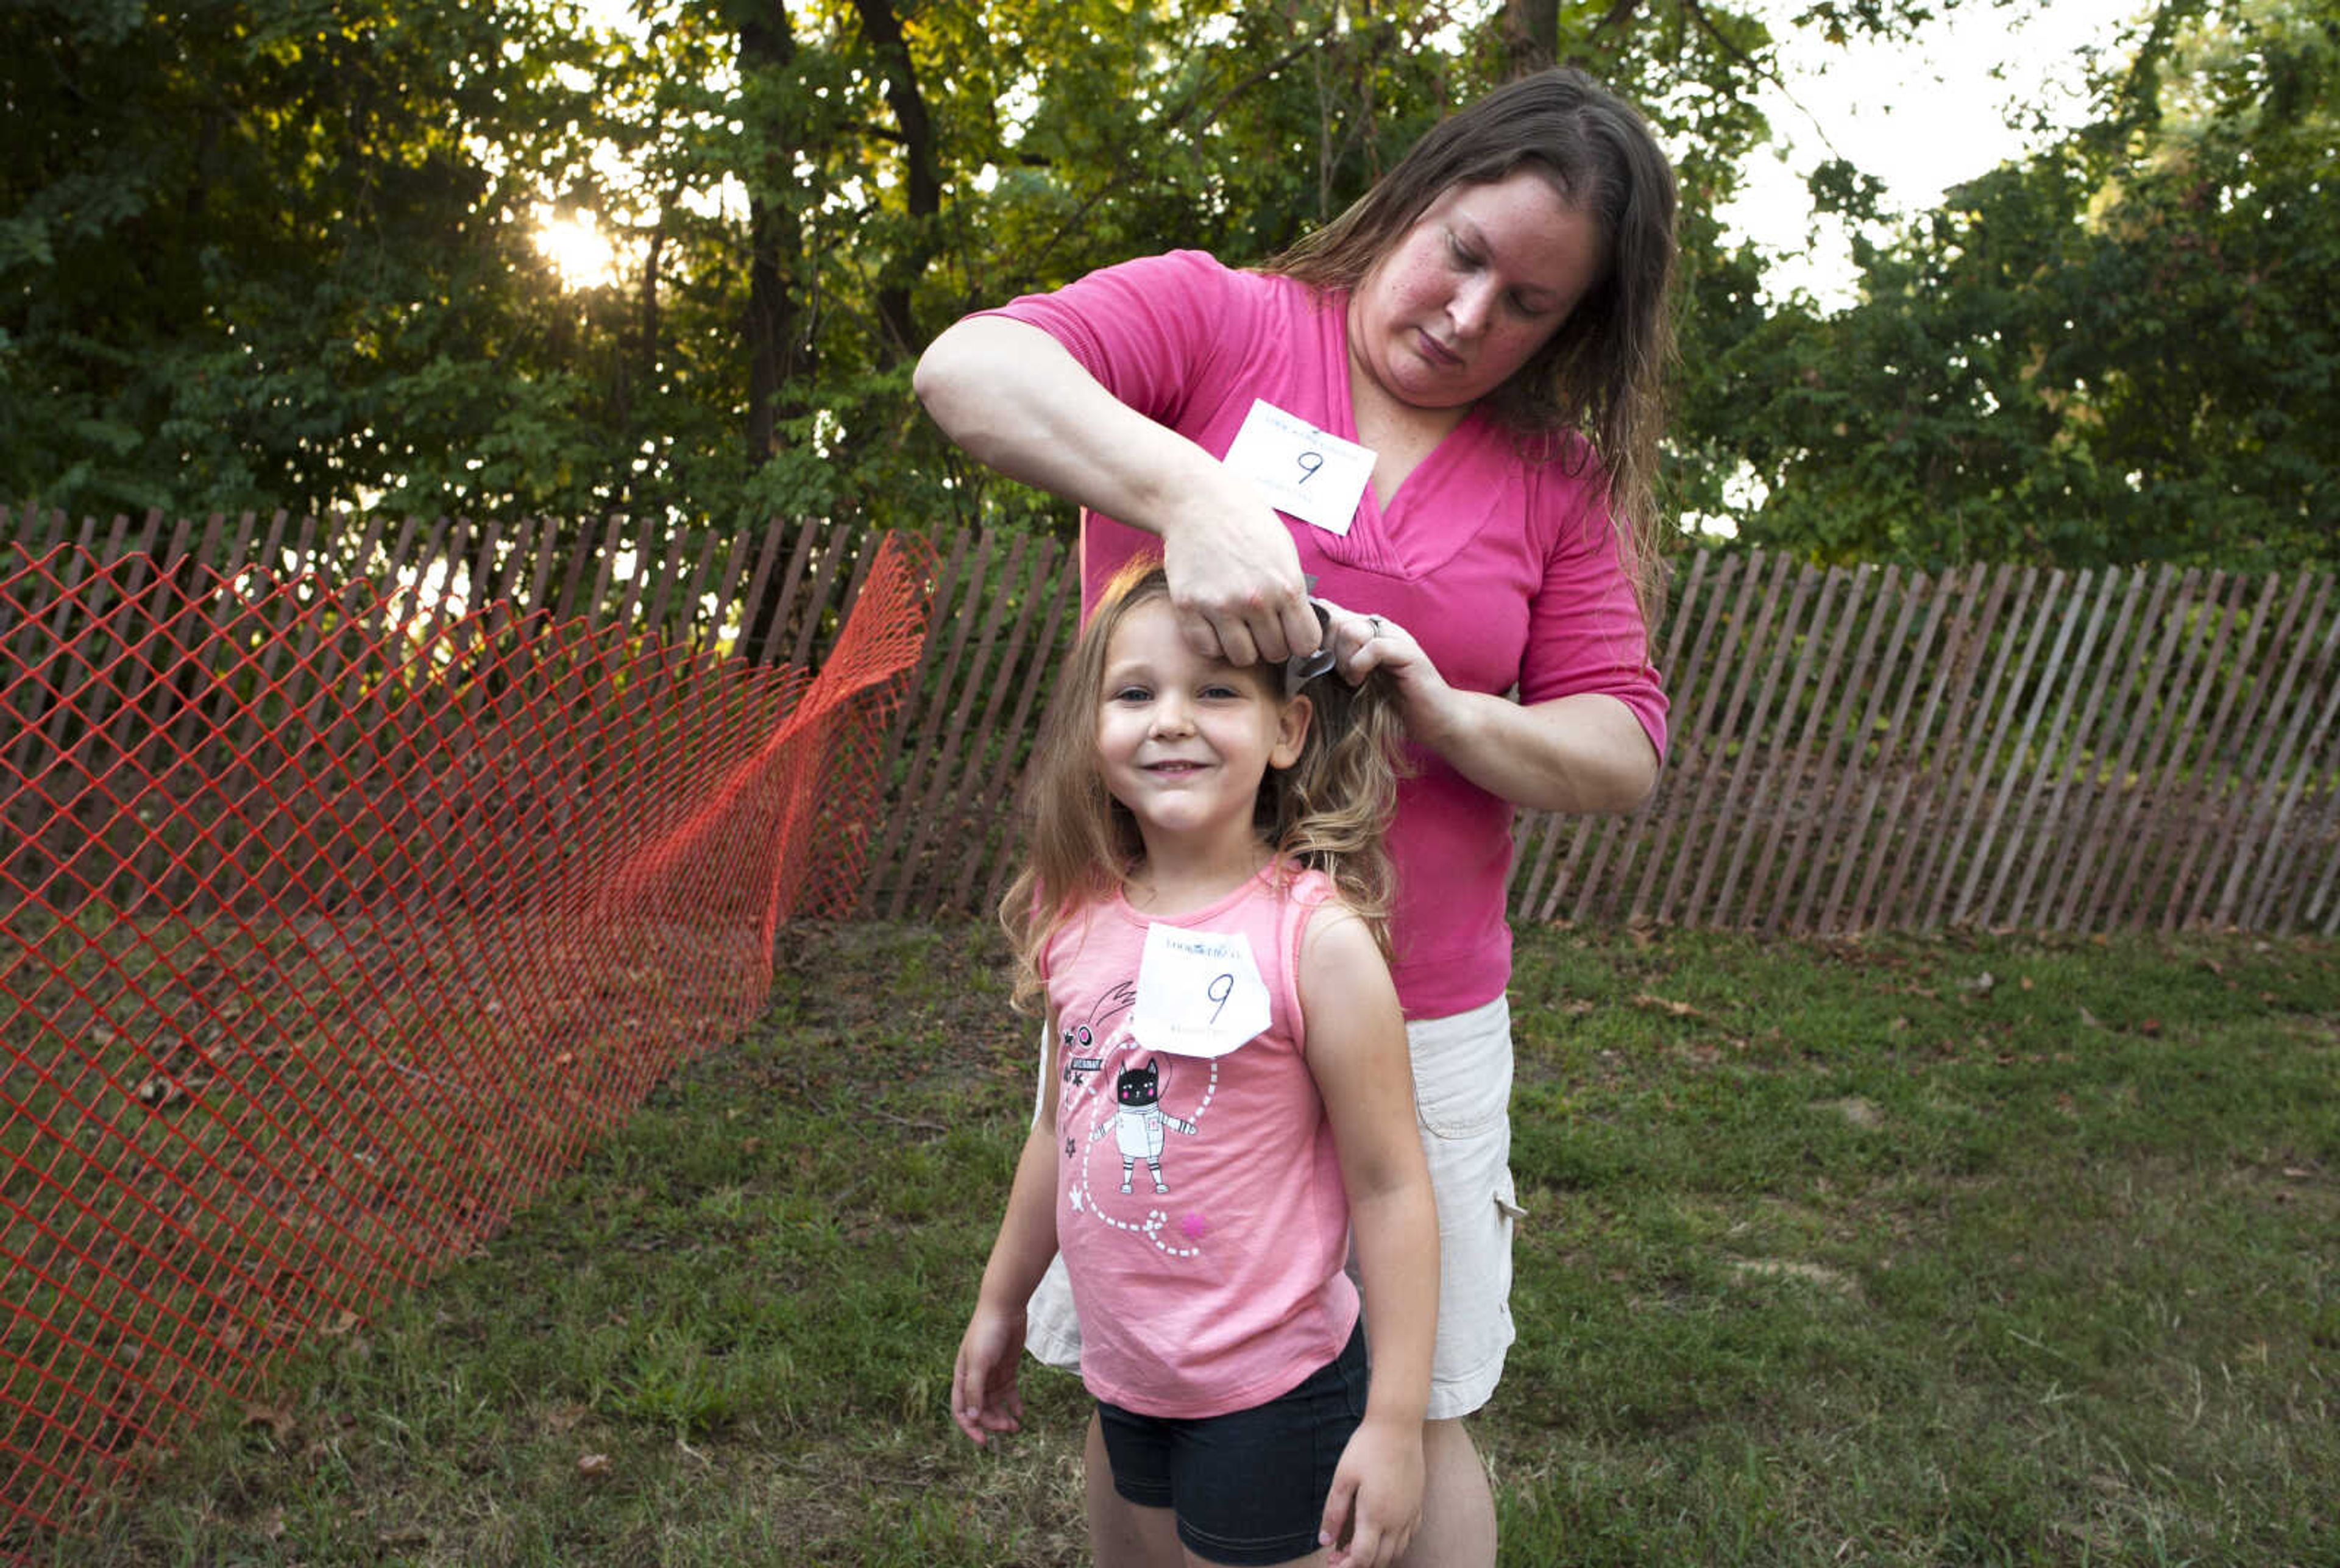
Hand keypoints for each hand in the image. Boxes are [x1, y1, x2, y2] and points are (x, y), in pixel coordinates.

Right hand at [951, 1302, 1026, 1445]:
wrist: (1005, 1308)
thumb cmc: (987, 1332)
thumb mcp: (979, 1363)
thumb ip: (975, 1390)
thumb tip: (971, 1418)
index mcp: (962, 1377)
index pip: (961, 1410)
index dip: (970, 1427)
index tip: (983, 1441)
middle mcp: (975, 1379)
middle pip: (981, 1410)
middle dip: (992, 1422)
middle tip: (1008, 1428)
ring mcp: (991, 1375)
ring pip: (995, 1404)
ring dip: (1003, 1416)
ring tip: (1016, 1425)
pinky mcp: (1007, 1369)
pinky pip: (1008, 1393)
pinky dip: (1014, 1404)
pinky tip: (1021, 1412)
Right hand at [1158, 477, 1318, 666]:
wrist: (1199, 501)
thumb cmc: (1246, 523)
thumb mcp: (1284, 553)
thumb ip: (1293, 593)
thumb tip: (1299, 631)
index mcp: (1286, 585)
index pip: (1306, 644)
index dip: (1300, 640)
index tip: (1290, 632)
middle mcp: (1255, 600)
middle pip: (1274, 653)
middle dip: (1271, 642)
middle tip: (1261, 624)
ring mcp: (1219, 605)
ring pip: (1241, 657)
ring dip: (1242, 646)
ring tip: (1238, 624)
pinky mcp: (1188, 606)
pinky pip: (1206, 648)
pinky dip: (1211, 641)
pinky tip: (1214, 622)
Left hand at [1318, 1416, 1423, 1567]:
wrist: (1398, 1426)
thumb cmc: (1367, 1448)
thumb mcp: (1343, 1478)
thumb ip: (1333, 1512)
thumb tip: (1324, 1540)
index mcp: (1375, 1515)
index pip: (1362, 1558)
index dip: (1346, 1567)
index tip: (1332, 1564)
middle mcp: (1397, 1520)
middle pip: (1380, 1560)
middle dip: (1359, 1564)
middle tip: (1339, 1557)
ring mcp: (1410, 1514)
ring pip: (1397, 1552)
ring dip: (1377, 1557)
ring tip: (1357, 1547)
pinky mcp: (1418, 1505)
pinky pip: (1410, 1537)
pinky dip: (1395, 1545)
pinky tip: (1382, 1536)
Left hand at [1319, 601, 1456, 738]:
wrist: (1436, 719)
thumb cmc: (1391, 703)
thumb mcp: (1353, 680)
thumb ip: (1333, 661)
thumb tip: (1300, 651)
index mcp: (1365, 629)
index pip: (1330, 612)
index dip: (1316, 635)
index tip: (1311, 660)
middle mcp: (1380, 627)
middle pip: (1336, 620)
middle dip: (1328, 651)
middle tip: (1336, 675)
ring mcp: (1396, 637)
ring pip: (1352, 630)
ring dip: (1344, 659)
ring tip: (1351, 679)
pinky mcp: (1408, 653)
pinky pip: (1373, 647)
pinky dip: (1360, 665)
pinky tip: (1360, 682)